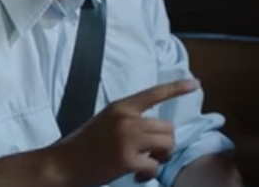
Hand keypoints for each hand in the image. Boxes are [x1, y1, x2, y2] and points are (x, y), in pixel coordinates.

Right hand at [49, 79, 200, 186]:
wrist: (62, 163)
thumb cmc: (82, 144)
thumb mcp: (104, 122)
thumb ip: (127, 120)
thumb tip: (153, 131)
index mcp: (120, 107)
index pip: (153, 94)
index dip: (177, 88)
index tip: (196, 83)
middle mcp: (126, 119)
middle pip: (168, 128)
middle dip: (164, 143)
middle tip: (150, 154)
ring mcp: (128, 139)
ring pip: (167, 144)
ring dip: (160, 157)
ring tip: (143, 163)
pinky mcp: (128, 159)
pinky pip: (155, 166)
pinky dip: (148, 173)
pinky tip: (135, 174)